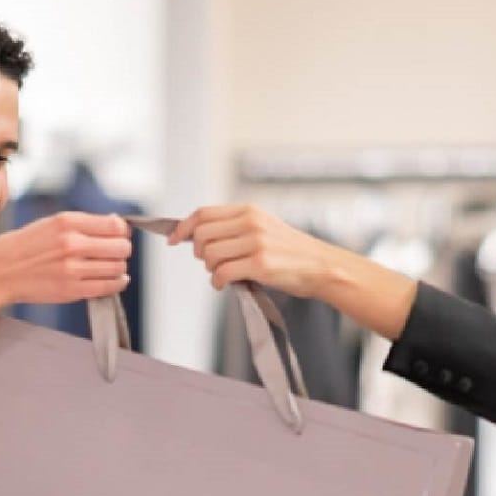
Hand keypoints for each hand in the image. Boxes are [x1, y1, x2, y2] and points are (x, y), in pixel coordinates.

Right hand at [0, 211, 130, 311]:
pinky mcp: (71, 290)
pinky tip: (114, 280)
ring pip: (117, 267)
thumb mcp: (49, 224)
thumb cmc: (21, 248)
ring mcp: (72, 268)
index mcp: (66, 222)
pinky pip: (108, 286)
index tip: (119, 235)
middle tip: (115, 253)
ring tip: (111, 267)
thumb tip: (115, 223)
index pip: (115, 225)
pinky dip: (117, 283)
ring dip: (119, 267)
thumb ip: (81, 223)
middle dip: (122, 250)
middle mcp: (71, 243)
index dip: (122, 231)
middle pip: (121, 246)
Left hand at [168, 205, 337, 298]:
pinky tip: (224, 285)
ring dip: (210, 270)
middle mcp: (250, 222)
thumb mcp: (263, 227)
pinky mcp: (260, 264)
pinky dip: (217, 282)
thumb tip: (197, 237)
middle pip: (201, 235)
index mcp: (248, 210)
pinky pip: (222, 273)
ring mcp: (256, 243)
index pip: (203, 214)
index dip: (182, 227)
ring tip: (223, 274)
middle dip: (199, 253)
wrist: (321, 266)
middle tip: (210, 263)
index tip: (173, 240)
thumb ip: (234, 228)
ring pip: (210, 256)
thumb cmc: (290, 252)